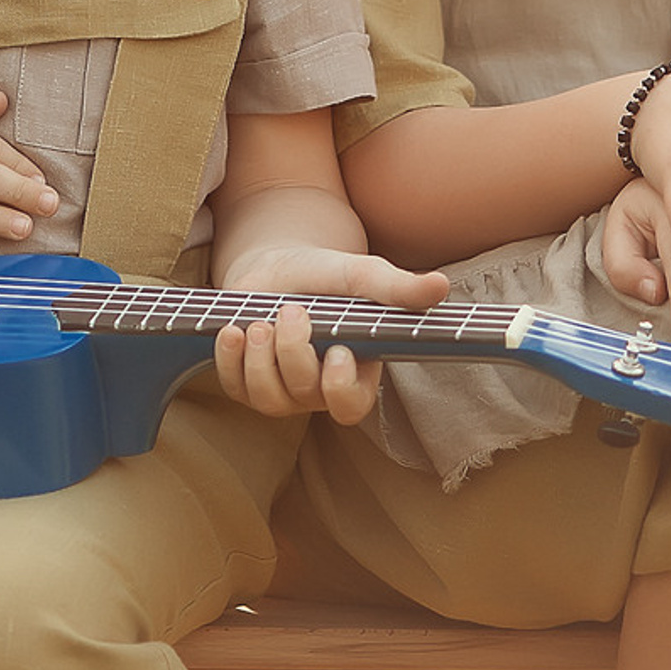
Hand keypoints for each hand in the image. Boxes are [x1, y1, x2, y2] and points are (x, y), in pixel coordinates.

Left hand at [210, 242, 448, 424]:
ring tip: (259, 323)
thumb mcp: (360, 275)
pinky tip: (233, 332)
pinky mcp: (245, 381)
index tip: (337, 350)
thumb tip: (440, 287)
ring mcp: (281, 389)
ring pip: (267, 399)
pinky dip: (230, 361)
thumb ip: (396, 287)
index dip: (342, 388)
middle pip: (304, 396)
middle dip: (294, 355)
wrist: (279, 264)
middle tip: (291, 312)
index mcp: (354, 372)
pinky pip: (234, 387)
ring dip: (260, 362)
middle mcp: (318, 389)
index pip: (351, 405)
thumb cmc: (327, 275)